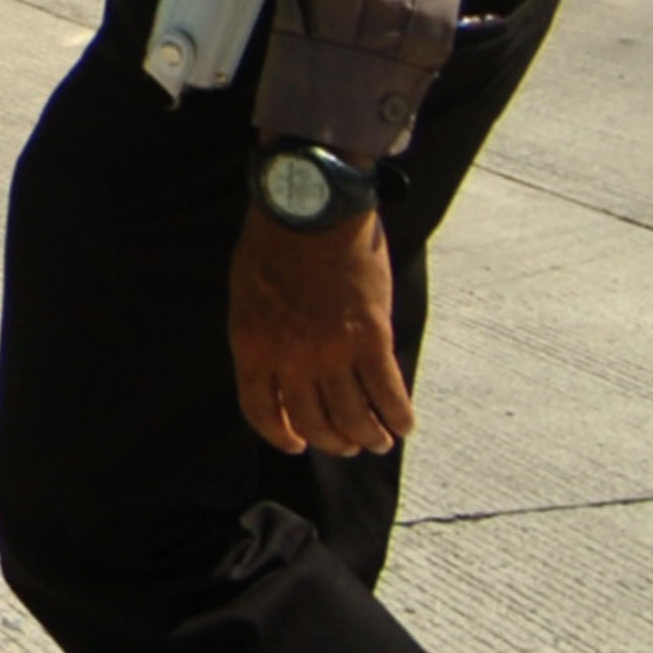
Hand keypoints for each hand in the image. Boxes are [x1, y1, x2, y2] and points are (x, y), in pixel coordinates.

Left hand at [228, 204, 414, 457]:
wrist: (309, 207)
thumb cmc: (274, 239)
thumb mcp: (248, 292)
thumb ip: (262, 333)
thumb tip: (280, 364)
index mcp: (251, 344)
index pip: (260, 410)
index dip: (280, 435)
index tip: (296, 444)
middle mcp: (290, 357)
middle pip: (312, 421)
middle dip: (332, 441)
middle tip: (348, 444)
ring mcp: (332, 351)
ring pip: (352, 417)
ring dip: (368, 437)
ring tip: (379, 441)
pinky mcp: (371, 339)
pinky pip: (387, 394)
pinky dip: (398, 416)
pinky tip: (404, 425)